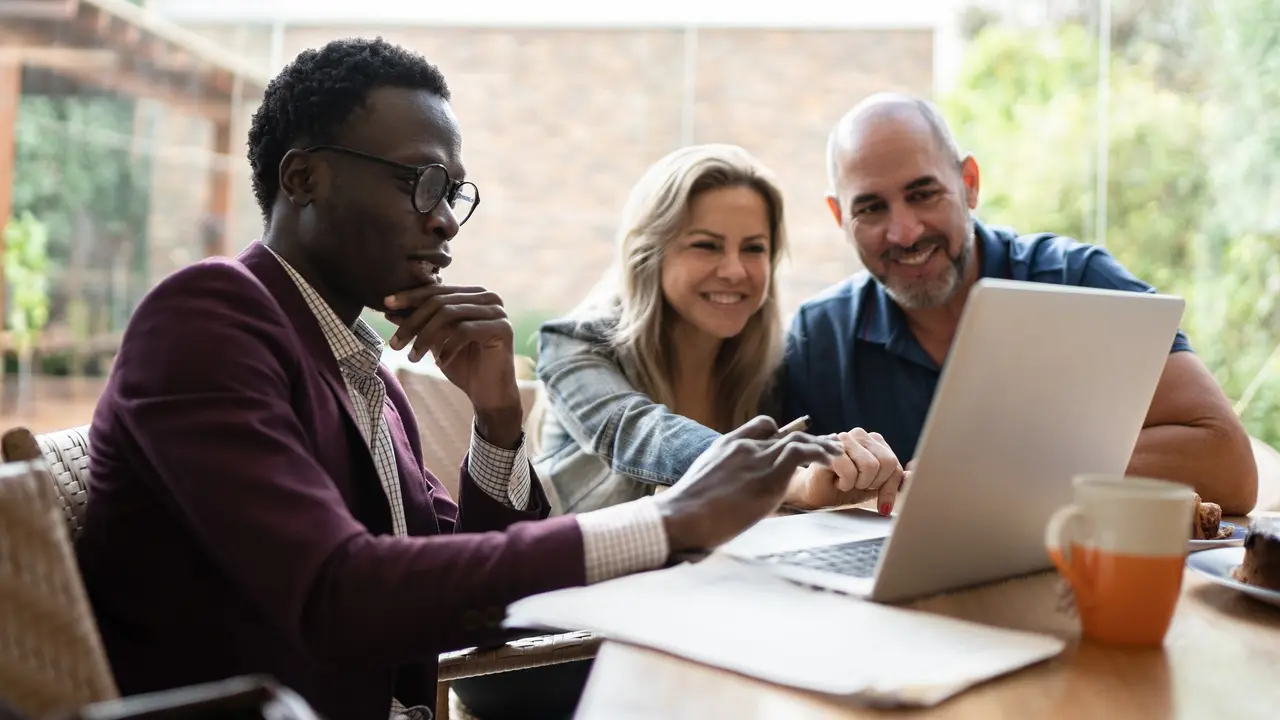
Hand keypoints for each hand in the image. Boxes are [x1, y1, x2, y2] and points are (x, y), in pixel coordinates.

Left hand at [384, 285, 521, 446]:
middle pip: (440, 301)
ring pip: (449, 314)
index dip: (410, 296)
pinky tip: (440, 362)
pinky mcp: (503, 328)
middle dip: (413, 322)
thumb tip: (388, 308)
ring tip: (412, 357)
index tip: (386, 305)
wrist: (488, 394)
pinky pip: (464, 330)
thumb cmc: (463, 365)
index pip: (436, 290)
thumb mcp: (434, 341)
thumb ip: (418, 322)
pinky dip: (447, 346)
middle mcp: (488, 297)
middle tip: (394, 343)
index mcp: (474, 294)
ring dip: (425, 336)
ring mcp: (497, 312)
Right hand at [654, 416, 842, 553]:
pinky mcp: (768, 477)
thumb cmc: (685, 513)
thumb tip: (729, 501)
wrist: (678, 516)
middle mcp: (744, 447)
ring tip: (837, 454)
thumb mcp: (703, 487)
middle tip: (828, 447)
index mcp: (726, 446)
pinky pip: (801, 453)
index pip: (762, 426)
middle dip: (810, 440)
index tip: (797, 445)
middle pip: (785, 433)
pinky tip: (830, 462)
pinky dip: (819, 453)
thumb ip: (722, 483)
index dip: (782, 434)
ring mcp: (756, 459)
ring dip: (821, 446)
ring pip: (798, 440)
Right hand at [785, 429, 903, 515]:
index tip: (881, 502)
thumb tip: (913, 474)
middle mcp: (860, 434)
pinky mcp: (829, 448)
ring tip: (847, 482)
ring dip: (858, 483)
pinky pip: (850, 470)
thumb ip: (895, 481)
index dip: (889, 488)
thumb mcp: (875, 487)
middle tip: (858, 485)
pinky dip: (845, 483)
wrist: (814, 493)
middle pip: (887, 463)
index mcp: (874, 441)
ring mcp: (843, 438)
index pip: (895, 465)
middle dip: (873, 483)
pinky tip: (836, 480)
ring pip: (870, 466)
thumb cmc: (844, 488)